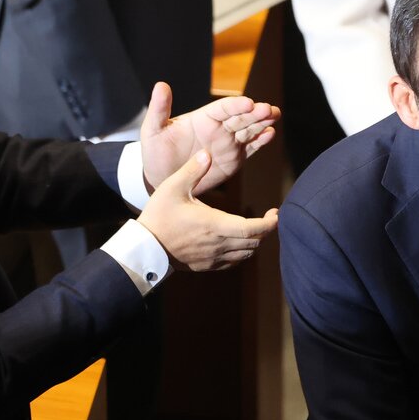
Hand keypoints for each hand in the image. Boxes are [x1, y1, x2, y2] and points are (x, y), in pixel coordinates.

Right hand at [137, 149, 278, 270]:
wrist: (143, 248)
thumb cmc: (158, 216)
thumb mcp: (172, 187)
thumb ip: (193, 170)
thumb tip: (208, 153)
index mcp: (215, 225)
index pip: (253, 229)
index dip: (270, 223)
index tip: (275, 213)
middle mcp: (218, 244)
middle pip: (255, 242)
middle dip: (266, 230)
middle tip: (269, 217)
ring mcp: (214, 257)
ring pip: (246, 253)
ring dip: (255, 241)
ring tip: (255, 226)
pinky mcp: (207, 266)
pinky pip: (234, 261)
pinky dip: (242, 252)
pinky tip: (238, 241)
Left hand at [140, 82, 279, 195]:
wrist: (163, 178)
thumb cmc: (156, 152)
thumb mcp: (153, 130)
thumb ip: (159, 109)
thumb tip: (161, 85)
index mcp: (203, 118)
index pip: (223, 108)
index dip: (236, 105)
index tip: (249, 103)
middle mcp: (219, 127)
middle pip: (241, 117)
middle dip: (255, 113)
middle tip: (269, 109)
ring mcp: (228, 143)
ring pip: (249, 130)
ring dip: (262, 123)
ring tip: (275, 115)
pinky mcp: (234, 159)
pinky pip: (249, 149)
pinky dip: (260, 142)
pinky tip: (269, 135)